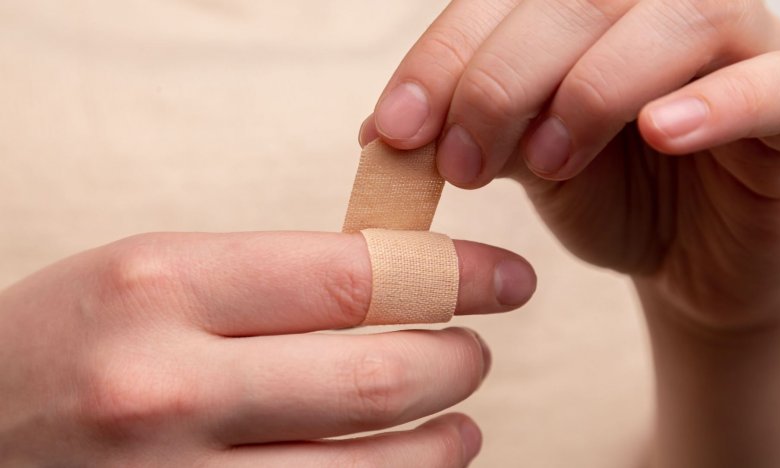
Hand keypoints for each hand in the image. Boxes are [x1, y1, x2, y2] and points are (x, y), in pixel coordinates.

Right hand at [0, 231, 535, 466]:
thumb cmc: (72, 338)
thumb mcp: (154, 275)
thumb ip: (270, 277)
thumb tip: (399, 283)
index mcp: (161, 284)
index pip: (354, 275)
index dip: (454, 275)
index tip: (507, 279)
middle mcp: (168, 385)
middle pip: (379, 375)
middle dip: (457, 362)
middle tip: (475, 351)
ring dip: (442, 443)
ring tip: (458, 422)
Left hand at [361, 1, 779, 464]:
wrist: (692, 259)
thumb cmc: (610, 197)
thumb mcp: (523, 162)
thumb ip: (468, 131)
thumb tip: (379, 131)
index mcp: (587, 11)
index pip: (506, 0)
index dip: (444, 58)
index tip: (395, 130)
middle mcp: (659, 8)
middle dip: (500, 81)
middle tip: (460, 162)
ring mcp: (738, 46)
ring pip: (673, 21)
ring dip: (591, 91)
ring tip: (547, 164)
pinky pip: (771, 86)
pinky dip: (711, 104)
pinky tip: (659, 134)